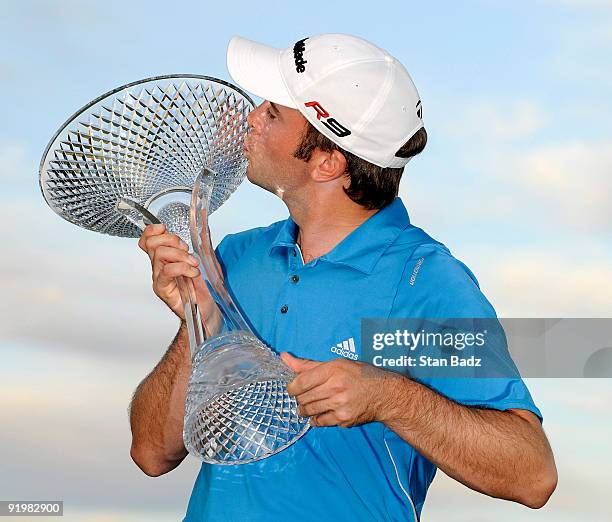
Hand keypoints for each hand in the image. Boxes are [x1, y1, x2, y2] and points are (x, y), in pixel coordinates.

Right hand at [138, 224, 212, 320]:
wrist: (207, 311)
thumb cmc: (204, 289)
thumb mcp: (204, 262)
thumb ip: (199, 246)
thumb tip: (202, 231)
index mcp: (165, 258)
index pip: (148, 239)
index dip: (153, 230)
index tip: (165, 229)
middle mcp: (159, 267)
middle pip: (152, 243)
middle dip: (172, 240)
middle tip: (186, 250)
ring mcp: (159, 278)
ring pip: (160, 254)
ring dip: (181, 255)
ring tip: (193, 265)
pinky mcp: (163, 289)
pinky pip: (166, 271)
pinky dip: (182, 268)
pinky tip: (192, 273)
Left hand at [281, 352, 400, 427]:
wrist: (383, 394)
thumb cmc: (359, 375)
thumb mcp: (336, 364)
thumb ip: (308, 364)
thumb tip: (284, 357)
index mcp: (333, 370)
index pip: (301, 382)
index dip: (291, 388)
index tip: (292, 389)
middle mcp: (336, 387)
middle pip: (304, 398)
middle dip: (299, 399)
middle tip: (302, 397)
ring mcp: (340, 405)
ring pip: (310, 411)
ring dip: (304, 410)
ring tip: (307, 406)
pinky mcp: (343, 419)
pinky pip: (320, 422)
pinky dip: (316, 419)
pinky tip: (319, 414)